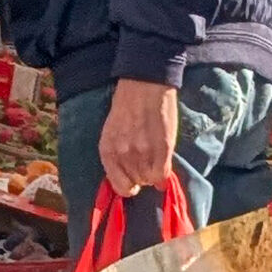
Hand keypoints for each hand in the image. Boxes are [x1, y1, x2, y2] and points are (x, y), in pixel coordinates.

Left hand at [98, 77, 180, 197]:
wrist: (144, 84)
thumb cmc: (127, 105)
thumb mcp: (113, 132)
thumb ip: (118, 155)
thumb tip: (129, 180)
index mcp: (107, 151)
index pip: (119, 186)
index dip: (129, 185)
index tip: (134, 179)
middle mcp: (122, 156)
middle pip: (137, 183)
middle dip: (142, 175)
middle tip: (147, 160)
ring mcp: (142, 153)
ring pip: (150, 180)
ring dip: (153, 171)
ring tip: (155, 156)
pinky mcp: (162, 149)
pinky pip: (163, 174)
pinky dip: (164, 172)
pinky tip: (163, 160)